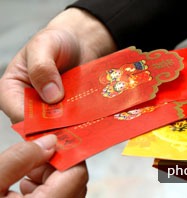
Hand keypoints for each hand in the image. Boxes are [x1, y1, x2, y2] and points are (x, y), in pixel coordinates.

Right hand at [0, 8, 115, 122]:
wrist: (80, 42)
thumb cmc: (56, 40)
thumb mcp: (44, 45)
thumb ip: (42, 67)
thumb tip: (50, 95)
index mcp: (12, 89)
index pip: (18, 113)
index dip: (35, 122)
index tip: (57, 122)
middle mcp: (28, 103)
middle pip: (38, 126)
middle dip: (56, 128)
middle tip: (76, 128)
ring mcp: (50, 110)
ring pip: (57, 127)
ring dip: (71, 127)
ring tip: (87, 125)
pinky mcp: (67, 111)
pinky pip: (73, 121)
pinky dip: (82, 122)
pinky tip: (93, 120)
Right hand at [0, 134, 87, 196]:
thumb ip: (18, 160)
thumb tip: (48, 142)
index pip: (76, 174)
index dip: (64, 152)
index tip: (47, 141)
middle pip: (73, 181)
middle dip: (52, 164)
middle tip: (29, 159)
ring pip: (66, 189)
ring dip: (46, 177)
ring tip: (20, 178)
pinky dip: (43, 190)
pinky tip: (20, 191)